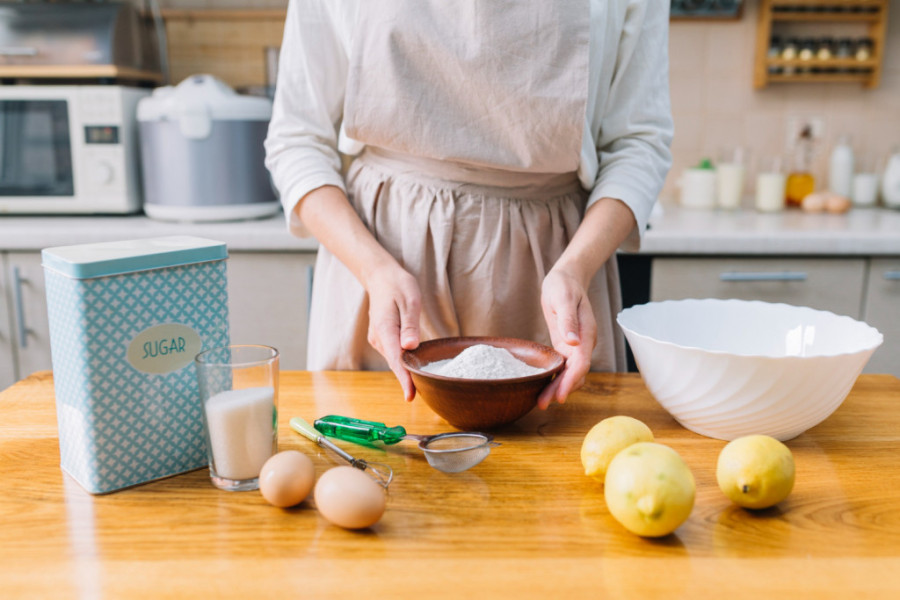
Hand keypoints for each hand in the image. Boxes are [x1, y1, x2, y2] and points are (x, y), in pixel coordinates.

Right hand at [364, 262, 421, 401]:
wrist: (381, 278)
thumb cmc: (398, 286)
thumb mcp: (410, 301)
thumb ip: (410, 325)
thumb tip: (410, 347)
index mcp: (385, 329)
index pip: (396, 360)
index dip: (404, 379)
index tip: (410, 396)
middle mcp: (378, 338)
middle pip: (395, 363)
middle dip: (408, 378)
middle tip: (426, 391)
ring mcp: (378, 339)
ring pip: (394, 359)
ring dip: (407, 369)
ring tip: (423, 382)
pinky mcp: (382, 339)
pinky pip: (394, 353)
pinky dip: (404, 360)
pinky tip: (415, 365)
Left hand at [538, 269, 596, 408]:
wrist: (567, 278)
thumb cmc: (564, 286)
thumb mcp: (563, 299)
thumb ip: (568, 320)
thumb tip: (573, 342)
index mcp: (586, 334)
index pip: (581, 364)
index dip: (571, 381)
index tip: (561, 396)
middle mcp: (583, 343)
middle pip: (575, 373)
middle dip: (561, 390)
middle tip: (543, 404)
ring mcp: (575, 345)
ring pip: (570, 373)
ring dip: (558, 387)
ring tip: (541, 401)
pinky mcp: (565, 345)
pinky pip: (563, 366)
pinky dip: (555, 378)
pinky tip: (543, 386)